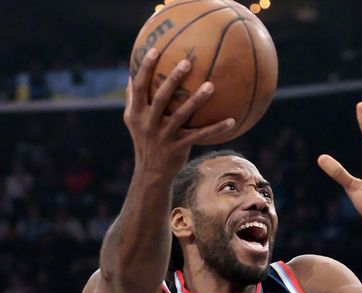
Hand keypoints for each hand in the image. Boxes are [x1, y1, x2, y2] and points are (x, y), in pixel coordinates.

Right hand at [124, 48, 235, 175]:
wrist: (151, 173)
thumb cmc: (144, 141)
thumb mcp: (133, 121)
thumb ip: (132, 99)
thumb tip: (130, 75)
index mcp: (137, 114)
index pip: (139, 87)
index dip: (145, 69)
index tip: (155, 50)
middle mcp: (149, 123)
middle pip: (161, 97)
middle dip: (173, 79)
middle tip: (187, 62)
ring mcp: (164, 136)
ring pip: (182, 114)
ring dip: (197, 99)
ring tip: (211, 86)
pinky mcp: (179, 147)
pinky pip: (201, 135)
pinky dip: (216, 128)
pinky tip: (232, 121)